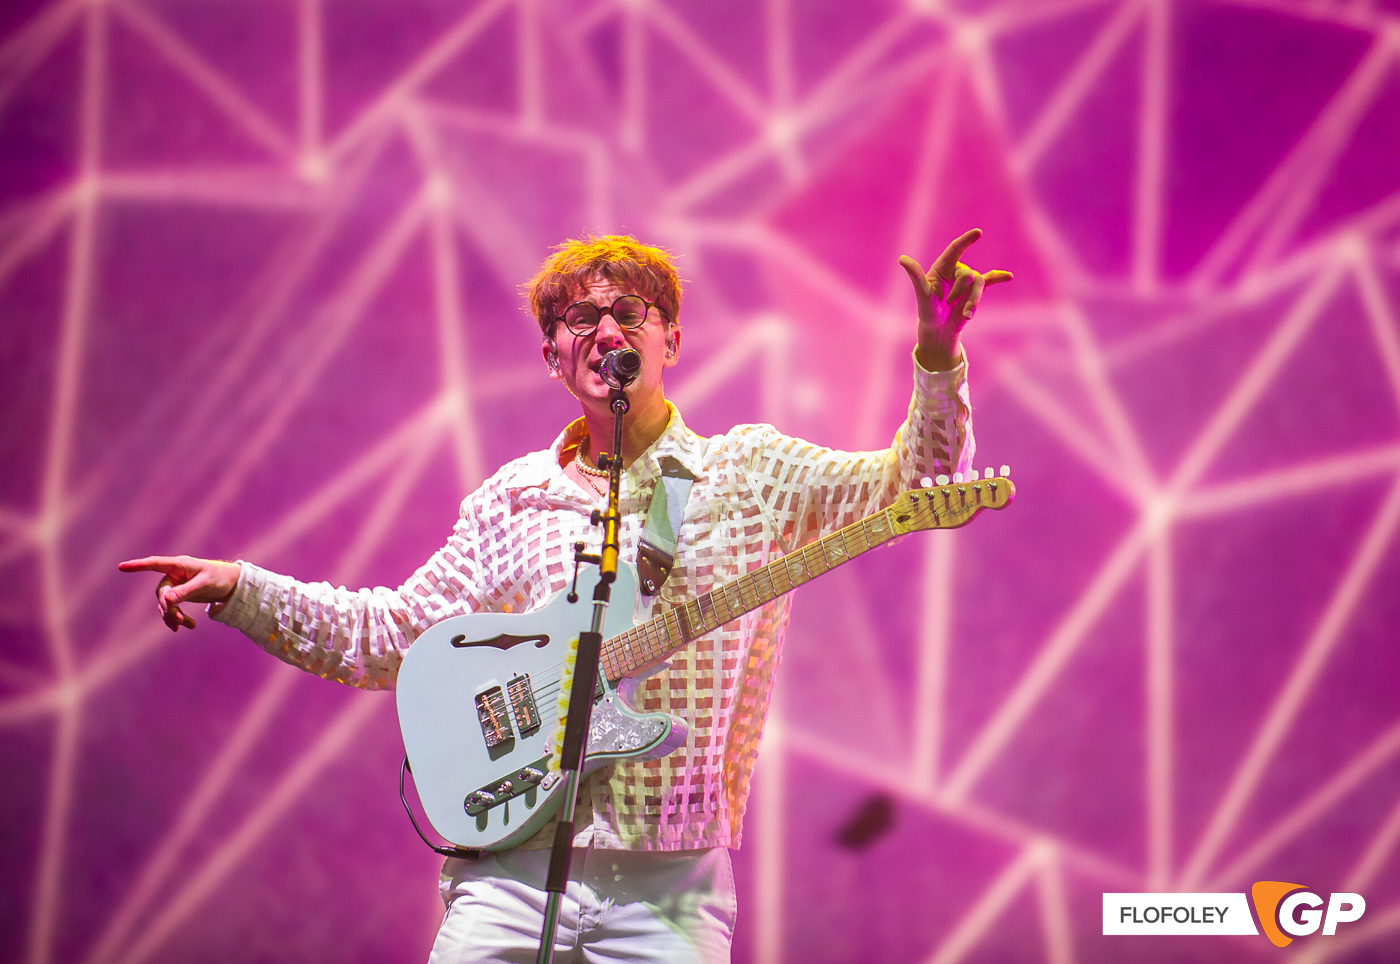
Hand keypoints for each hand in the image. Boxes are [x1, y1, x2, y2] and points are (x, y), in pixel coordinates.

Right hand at [117, 555, 241, 631]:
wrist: (231, 583)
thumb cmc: (219, 577)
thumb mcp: (205, 584)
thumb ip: (186, 591)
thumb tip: (166, 600)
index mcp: (180, 565)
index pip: (155, 564)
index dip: (138, 566)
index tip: (121, 567)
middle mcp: (174, 574)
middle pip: (162, 593)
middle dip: (169, 608)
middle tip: (179, 621)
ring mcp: (175, 585)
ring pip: (165, 603)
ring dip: (173, 616)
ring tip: (189, 625)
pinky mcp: (179, 596)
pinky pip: (172, 609)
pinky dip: (179, 618)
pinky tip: (190, 626)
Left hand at [900, 228, 1012, 371]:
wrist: (939, 329)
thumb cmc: (927, 310)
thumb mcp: (922, 294)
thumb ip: (916, 276)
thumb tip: (902, 258)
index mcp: (942, 267)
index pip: (955, 249)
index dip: (966, 241)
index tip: (978, 233)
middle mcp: (956, 270)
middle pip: (968, 274)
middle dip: (959, 292)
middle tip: (948, 303)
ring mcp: (968, 281)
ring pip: (979, 284)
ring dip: (973, 301)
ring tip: (966, 315)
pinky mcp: (976, 291)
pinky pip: (991, 280)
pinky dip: (999, 277)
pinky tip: (1009, 276)